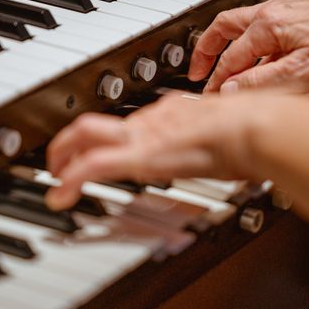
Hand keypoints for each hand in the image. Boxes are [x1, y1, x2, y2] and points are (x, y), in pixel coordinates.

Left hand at [45, 92, 308, 219]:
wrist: (254, 126)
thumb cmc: (253, 128)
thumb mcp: (232, 131)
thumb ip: (224, 138)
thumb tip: (236, 150)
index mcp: (173, 112)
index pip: (131, 118)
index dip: (112, 131)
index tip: (106, 143)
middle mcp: (152, 118)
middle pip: (97, 120)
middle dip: (71, 138)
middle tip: (61, 157)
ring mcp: (144, 134)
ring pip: (84, 135)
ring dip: (62, 156)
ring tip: (54, 177)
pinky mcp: (141, 155)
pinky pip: (92, 166)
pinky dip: (70, 180)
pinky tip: (60, 196)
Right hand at [188, 0, 308, 92]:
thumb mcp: (303, 73)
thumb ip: (262, 82)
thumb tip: (230, 90)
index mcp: (268, 24)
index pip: (230, 58)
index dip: (216, 81)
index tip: (208, 96)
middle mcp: (272, 11)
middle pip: (224, 27)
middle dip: (206, 50)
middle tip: (196, 71)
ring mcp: (285, 10)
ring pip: (243, 26)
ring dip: (228, 47)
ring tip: (223, 69)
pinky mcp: (299, 14)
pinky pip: (263, 28)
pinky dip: (251, 45)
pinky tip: (261, 64)